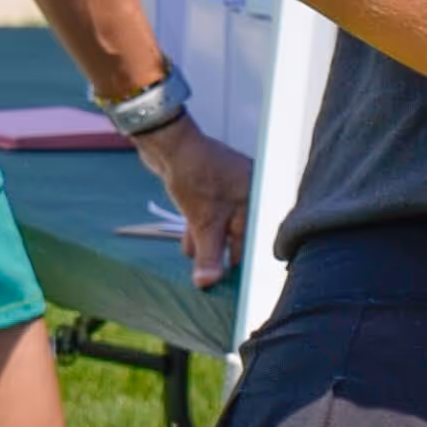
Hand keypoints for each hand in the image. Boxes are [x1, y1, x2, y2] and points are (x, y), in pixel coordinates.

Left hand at [141, 116, 250, 287]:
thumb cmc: (195, 177)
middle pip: (239, 234)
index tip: (235, 283)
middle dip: (224, 256)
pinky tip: (190, 246)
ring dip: (209, 245)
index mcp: (257, 198)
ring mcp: (228, 188)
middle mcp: (248, 192)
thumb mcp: (203, 222)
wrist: (169, 144)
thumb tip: (208, 283)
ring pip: (221, 225)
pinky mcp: (210, 187)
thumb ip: (209, 254)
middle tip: (214, 280)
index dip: (245, 260)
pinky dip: (200, 230)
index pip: (257, 238)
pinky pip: (209, 215)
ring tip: (199, 267)